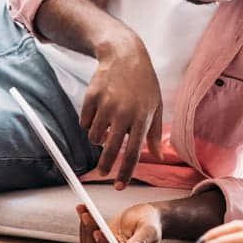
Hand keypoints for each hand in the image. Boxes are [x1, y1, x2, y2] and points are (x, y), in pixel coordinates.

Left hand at [77, 202, 161, 242]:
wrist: (146, 219)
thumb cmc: (151, 226)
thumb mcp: (147, 233)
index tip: (99, 231)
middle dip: (89, 235)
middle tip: (87, 216)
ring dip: (85, 226)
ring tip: (84, 208)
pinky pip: (85, 237)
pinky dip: (84, 223)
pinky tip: (83, 208)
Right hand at [80, 36, 163, 188]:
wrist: (124, 55)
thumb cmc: (143, 83)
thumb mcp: (155, 106)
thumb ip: (154, 134)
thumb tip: (158, 157)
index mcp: (142, 118)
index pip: (132, 153)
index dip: (125, 173)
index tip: (119, 187)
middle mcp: (123, 113)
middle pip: (110, 150)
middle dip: (104, 166)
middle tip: (102, 172)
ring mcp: (106, 104)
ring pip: (94, 137)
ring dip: (98, 138)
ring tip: (106, 127)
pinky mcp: (91, 97)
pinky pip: (84, 122)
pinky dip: (88, 122)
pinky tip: (97, 112)